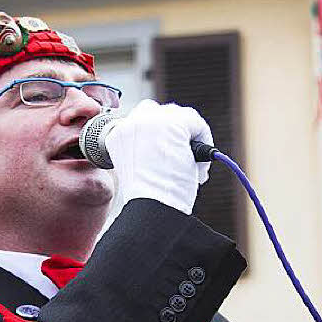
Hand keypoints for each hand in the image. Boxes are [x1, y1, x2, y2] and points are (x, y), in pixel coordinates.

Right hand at [105, 100, 212, 214]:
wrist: (152, 208)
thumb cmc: (148, 198)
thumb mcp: (141, 166)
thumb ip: (150, 147)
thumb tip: (177, 139)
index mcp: (117, 134)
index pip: (144, 121)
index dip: (163, 138)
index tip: (170, 155)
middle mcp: (131, 123)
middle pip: (163, 113)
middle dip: (179, 134)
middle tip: (185, 160)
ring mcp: (151, 121)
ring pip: (182, 117)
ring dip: (192, 138)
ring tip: (195, 167)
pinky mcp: (173, 124)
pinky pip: (196, 123)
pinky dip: (204, 141)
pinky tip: (200, 166)